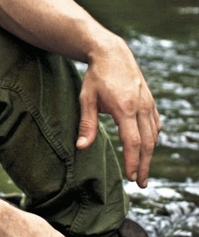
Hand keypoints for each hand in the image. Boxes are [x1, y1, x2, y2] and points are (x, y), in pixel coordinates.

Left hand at [76, 38, 160, 187]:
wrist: (112, 53)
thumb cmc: (96, 76)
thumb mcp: (86, 98)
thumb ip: (86, 124)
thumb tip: (81, 147)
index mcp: (124, 108)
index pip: (132, 141)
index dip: (132, 161)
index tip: (131, 177)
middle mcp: (140, 107)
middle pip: (147, 142)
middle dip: (144, 165)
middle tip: (141, 183)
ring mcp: (148, 103)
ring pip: (153, 135)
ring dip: (149, 154)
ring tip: (143, 171)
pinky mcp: (150, 101)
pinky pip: (155, 124)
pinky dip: (153, 138)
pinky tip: (148, 147)